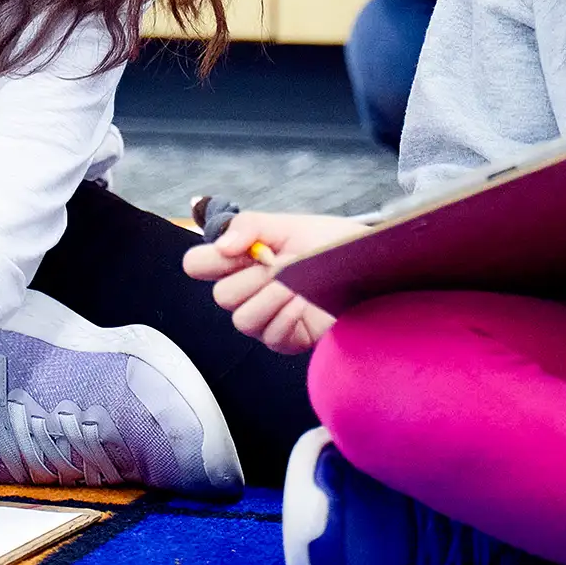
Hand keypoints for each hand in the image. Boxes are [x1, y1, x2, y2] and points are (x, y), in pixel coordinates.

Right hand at [181, 210, 358, 353]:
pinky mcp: (287, 339)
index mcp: (240, 260)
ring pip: (243, 320)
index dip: (208, 260)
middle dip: (252, 278)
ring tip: (295, 284)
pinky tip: (304, 302)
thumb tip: (223, 245)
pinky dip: (287, 316)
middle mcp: (247, 291)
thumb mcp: (289, 225)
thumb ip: (250, 226)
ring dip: (271, 298)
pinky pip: (270, 336)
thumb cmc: (328, 244)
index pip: (197, 264)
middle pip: (221, 296)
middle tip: (280, 265)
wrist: (368, 265)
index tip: (236, 251)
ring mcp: (265, 318)